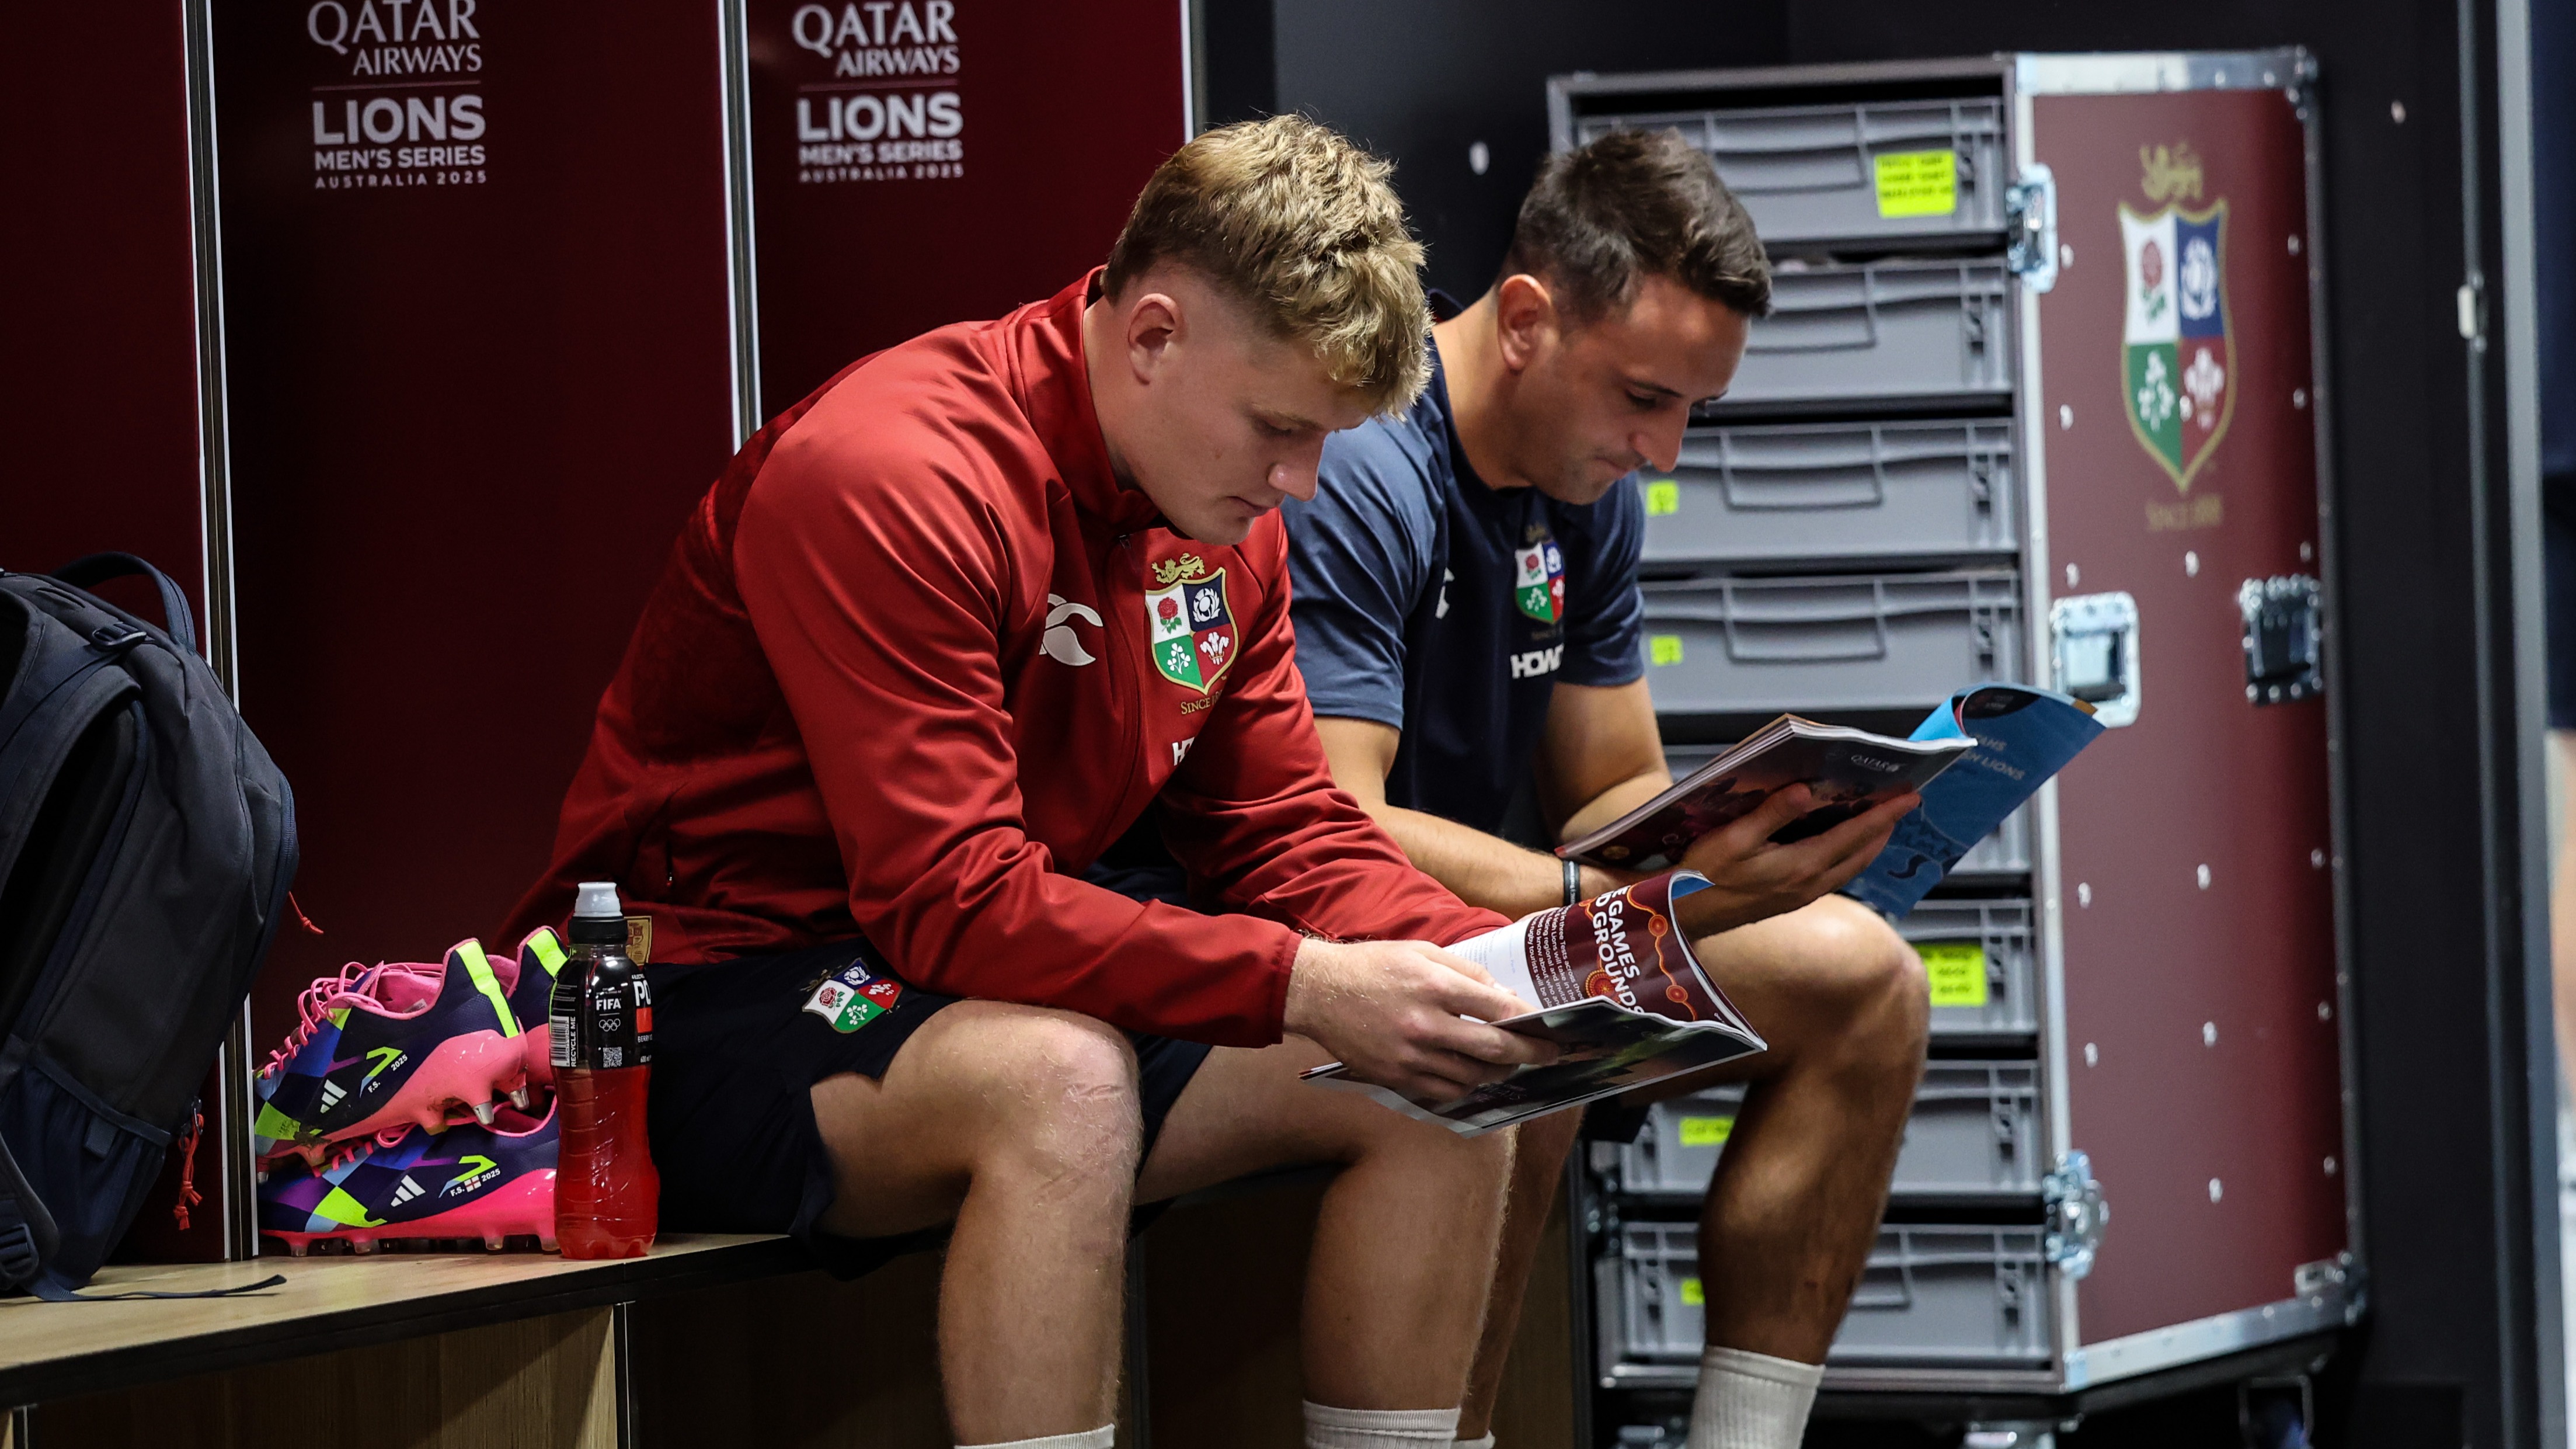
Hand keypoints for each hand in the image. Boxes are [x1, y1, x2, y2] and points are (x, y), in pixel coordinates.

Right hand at [1282, 938, 1560, 1101]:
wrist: (1318, 993)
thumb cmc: (1372, 966)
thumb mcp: (1423, 953)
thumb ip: (1469, 973)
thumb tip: (1505, 999)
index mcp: (1434, 986)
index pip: (1498, 1010)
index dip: (1529, 1022)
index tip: (1547, 1029)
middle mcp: (1424, 1025)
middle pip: (1494, 1049)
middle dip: (1530, 1054)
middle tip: (1549, 1055)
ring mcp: (1410, 1057)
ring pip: (1473, 1077)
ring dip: (1498, 1071)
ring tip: (1506, 1062)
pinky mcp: (1396, 1077)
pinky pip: (1444, 1091)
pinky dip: (1465, 1085)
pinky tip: (1471, 1073)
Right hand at [1671, 785, 1918, 936]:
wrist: (1686, 916)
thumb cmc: (1703, 875)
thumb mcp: (1733, 838)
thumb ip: (1772, 813)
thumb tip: (1806, 790)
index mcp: (1800, 866)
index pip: (1853, 835)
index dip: (1883, 815)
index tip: (1909, 797)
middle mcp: (1809, 884)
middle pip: (1860, 853)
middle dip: (1884, 828)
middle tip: (1903, 803)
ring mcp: (1802, 895)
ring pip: (1850, 866)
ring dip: (1869, 843)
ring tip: (1881, 821)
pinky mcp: (1792, 900)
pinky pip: (1835, 874)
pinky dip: (1850, 855)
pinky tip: (1844, 845)